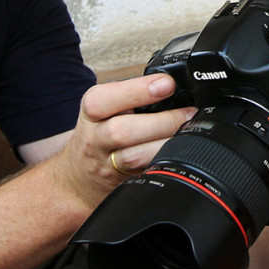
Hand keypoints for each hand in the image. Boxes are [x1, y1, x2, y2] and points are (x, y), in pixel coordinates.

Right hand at [49, 74, 193, 210]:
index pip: (104, 99)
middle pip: (122, 131)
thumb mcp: (106, 108)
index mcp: (92, 112)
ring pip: (134, 158)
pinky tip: (178, 155)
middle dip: (161, 121)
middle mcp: (95, 139)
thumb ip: (133, 95)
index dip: (137, 90)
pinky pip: (144, 175)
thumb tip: (173, 84)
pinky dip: (163, 163)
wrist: (78, 177)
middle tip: (189, 113)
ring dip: (166, 144)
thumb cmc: (99, 134)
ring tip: (189, 134)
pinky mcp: (122, 183)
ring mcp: (107, 165)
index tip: (166, 84)